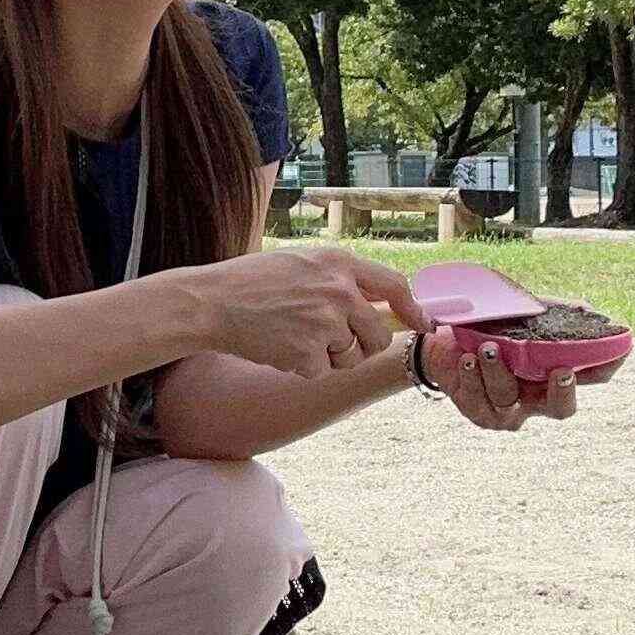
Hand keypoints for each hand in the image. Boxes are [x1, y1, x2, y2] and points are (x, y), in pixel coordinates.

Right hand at [205, 246, 427, 377]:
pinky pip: (320, 372)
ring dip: (329, 358)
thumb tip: (377, 304)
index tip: (422, 324)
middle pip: (378, 334)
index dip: (413, 309)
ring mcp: (326, 323)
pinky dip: (301, 368)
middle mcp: (339, 291)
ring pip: (351, 357)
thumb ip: (339, 278)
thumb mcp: (301, 262)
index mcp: (339, 263)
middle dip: (361, 346)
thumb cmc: (251, 281)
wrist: (212, 303)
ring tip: (294, 338)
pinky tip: (277, 347)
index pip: (394, 285)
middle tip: (331, 343)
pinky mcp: (309, 353)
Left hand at [421, 329, 625, 430]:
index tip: (619, 348)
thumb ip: (556, 313)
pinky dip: (473, 377)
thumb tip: (589, 311)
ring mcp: (509, 410)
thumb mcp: (525, 315)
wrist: (445, 342)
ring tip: (488, 347)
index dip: (609, 363)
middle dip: (563, 393)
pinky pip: (478, 400)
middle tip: (560, 372)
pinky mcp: (480, 413)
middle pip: (562, 408)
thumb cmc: (493, 328)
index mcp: (557, 375)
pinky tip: (468, 360)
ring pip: (508, 397)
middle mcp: (538, 399)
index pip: (594, 375)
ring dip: (498, 371)